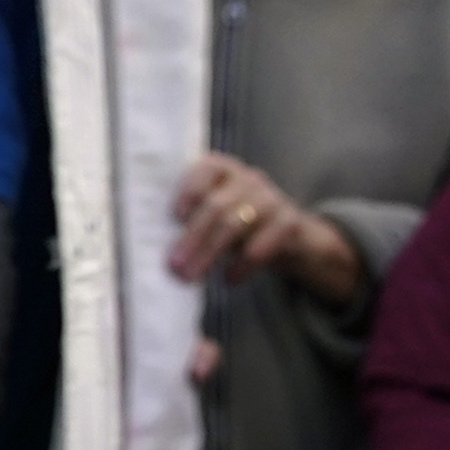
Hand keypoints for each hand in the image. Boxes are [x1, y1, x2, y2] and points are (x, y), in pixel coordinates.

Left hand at [168, 152, 361, 309]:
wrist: (291, 238)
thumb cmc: (237, 224)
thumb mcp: (214, 216)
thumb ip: (190, 220)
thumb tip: (157, 246)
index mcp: (223, 170)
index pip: (205, 169)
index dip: (189, 191)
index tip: (174, 217)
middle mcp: (248, 178)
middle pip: (216, 206)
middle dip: (192, 237)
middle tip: (175, 266)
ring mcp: (271, 198)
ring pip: (235, 224)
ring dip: (210, 253)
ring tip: (192, 276)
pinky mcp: (289, 222)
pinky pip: (262, 244)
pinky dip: (242, 264)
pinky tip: (229, 280)